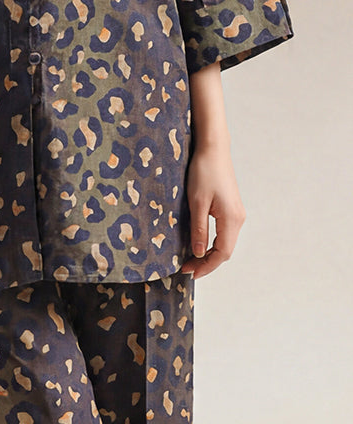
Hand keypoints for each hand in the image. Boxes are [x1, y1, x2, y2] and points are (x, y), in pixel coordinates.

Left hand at [180, 141, 244, 278]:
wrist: (213, 149)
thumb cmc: (203, 172)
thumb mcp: (197, 203)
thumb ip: (199, 230)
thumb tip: (199, 253)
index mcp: (231, 219)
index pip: (222, 253)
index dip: (207, 266)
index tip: (190, 273)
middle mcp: (238, 218)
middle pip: (225, 251)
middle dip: (206, 263)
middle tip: (185, 269)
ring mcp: (236, 213)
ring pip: (225, 243)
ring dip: (209, 254)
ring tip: (190, 260)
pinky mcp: (231, 208)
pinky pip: (224, 233)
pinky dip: (212, 244)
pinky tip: (199, 245)